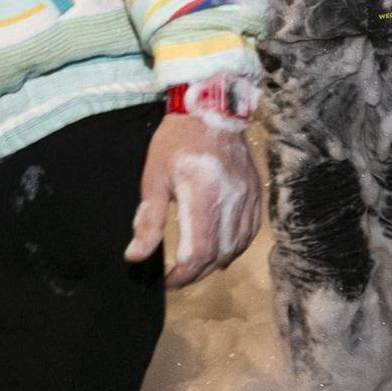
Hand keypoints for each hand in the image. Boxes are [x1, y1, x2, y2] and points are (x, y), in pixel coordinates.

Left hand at [125, 112, 261, 288]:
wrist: (211, 110)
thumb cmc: (176, 142)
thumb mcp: (154, 178)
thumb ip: (148, 220)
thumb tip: (136, 256)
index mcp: (202, 195)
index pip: (198, 252)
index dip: (183, 275)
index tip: (167, 281)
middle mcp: (230, 199)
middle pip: (219, 255)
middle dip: (197, 273)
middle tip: (178, 275)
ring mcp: (247, 196)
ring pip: (237, 246)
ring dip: (216, 262)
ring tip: (197, 264)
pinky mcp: (255, 192)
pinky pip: (250, 231)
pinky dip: (236, 246)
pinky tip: (221, 247)